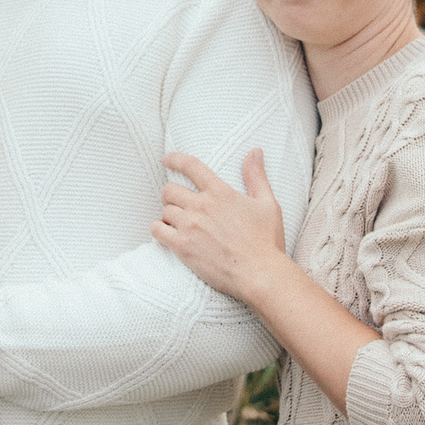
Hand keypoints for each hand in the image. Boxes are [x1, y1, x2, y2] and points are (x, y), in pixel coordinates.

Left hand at [151, 149, 289, 302]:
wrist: (259, 273)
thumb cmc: (266, 241)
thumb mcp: (267, 204)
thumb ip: (256, 176)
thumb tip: (254, 151)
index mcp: (220, 192)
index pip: (191, 166)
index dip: (175, 159)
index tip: (166, 160)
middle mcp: (201, 206)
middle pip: (170, 190)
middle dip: (171, 195)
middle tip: (178, 204)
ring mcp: (189, 226)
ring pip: (164, 210)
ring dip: (168, 215)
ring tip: (176, 223)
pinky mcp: (182, 246)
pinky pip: (157, 230)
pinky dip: (158, 229)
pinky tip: (165, 233)